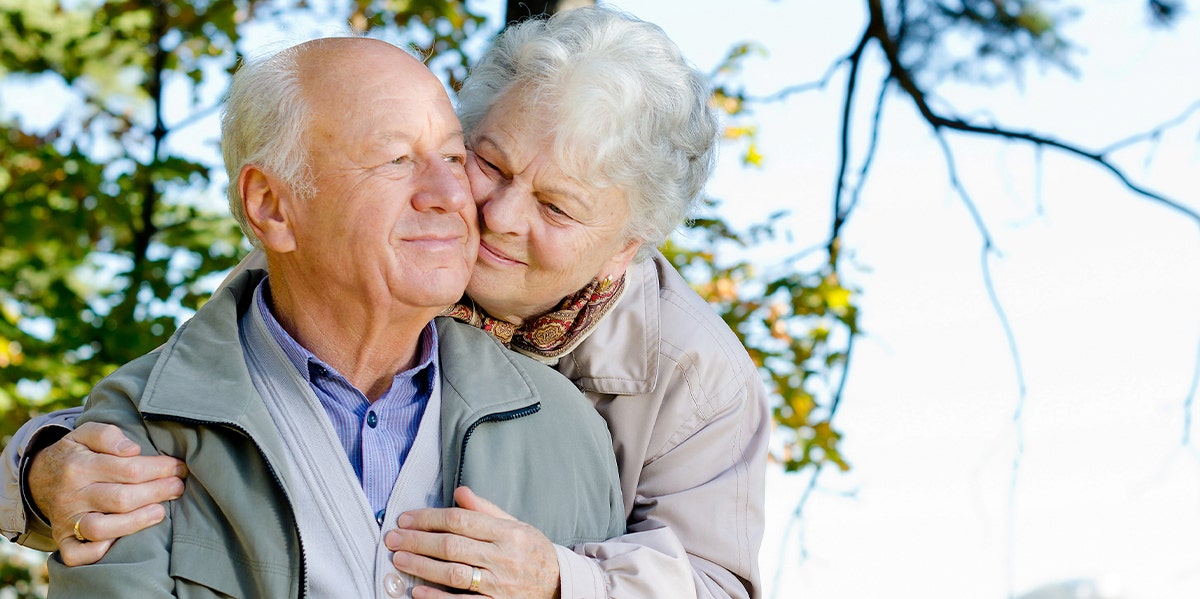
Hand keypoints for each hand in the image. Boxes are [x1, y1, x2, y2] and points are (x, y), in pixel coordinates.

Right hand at [29, 422, 186, 565]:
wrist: (37, 478)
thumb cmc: (76, 455)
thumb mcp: (84, 434)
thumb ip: (107, 434)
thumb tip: (132, 449)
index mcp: (79, 466)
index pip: (128, 469)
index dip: (160, 468)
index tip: (179, 467)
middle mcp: (71, 495)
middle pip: (120, 499)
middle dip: (156, 493)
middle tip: (178, 487)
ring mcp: (66, 520)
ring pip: (101, 528)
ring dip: (135, 522)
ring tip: (160, 512)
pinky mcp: (62, 539)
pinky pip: (75, 555)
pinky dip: (96, 553)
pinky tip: (120, 543)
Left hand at [385, 486, 559, 598]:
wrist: (559, 586)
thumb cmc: (533, 552)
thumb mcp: (516, 525)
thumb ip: (485, 509)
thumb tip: (459, 492)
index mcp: (508, 532)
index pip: (460, 520)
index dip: (429, 518)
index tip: (406, 519)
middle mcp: (504, 557)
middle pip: (452, 545)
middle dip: (418, 540)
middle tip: (393, 538)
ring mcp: (500, 585)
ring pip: (453, 573)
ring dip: (422, 566)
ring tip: (399, 558)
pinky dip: (437, 598)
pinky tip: (417, 591)